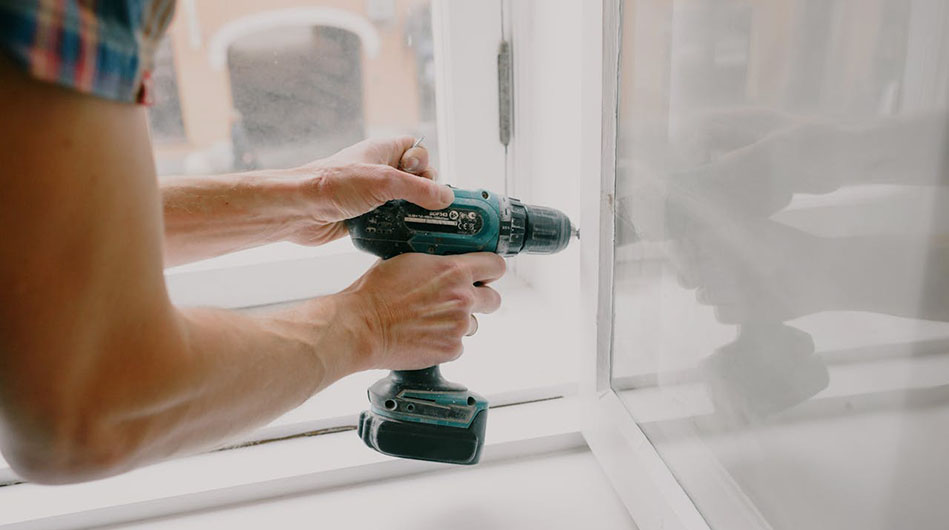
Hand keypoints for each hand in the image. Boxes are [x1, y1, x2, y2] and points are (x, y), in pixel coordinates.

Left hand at [286, 136, 452, 244]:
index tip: (420, 178)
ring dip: (410, 214)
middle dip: (422, 194)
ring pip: (404, 202)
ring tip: (413, 223)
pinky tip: (400, 234)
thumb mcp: (384, 182)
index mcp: (382, 150)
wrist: (298, 210)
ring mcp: (371, 194)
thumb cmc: (333, 185)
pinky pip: (391, 221)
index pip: (417, 150)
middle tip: (418, 205)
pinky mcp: (364, 216)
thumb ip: (419, 189)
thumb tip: (446, 197)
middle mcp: (378, 170)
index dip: (424, 164)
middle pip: (415, 179)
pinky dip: (398, 228)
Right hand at [340, 252, 505, 370]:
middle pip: (493, 299)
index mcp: (454, 271)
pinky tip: (424, 336)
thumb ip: (434, 264)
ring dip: (458, 322)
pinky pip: (458, 344)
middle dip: (480, 299)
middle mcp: (463, 298)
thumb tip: (441, 265)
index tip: (486, 274)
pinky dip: (444, 342)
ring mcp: (459, 325)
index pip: (495, 266)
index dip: (490, 271)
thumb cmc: (375, 293)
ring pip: (472, 323)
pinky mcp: (451, 349)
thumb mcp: (407, 262)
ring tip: (430, 322)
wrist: (361, 326)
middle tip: (460, 301)